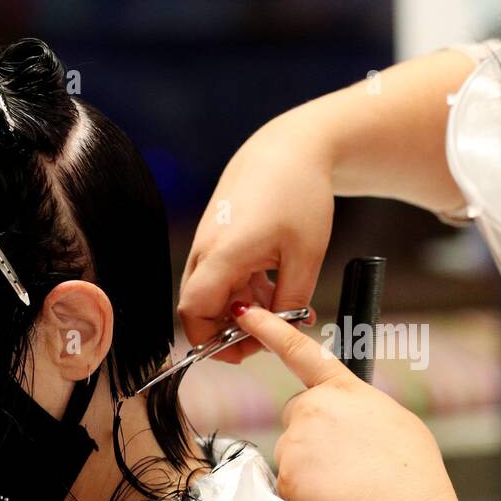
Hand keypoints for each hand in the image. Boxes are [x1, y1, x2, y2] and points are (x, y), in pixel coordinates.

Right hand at [178, 116, 334, 363]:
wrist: (291, 149)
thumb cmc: (299, 193)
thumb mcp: (306, 256)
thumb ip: (290, 301)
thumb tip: (278, 333)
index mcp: (224, 253)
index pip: (195, 312)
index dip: (212, 341)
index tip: (243, 351)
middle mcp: (206, 249)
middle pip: (199, 308)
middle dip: (230, 331)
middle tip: (268, 336)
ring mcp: (209, 242)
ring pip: (213, 294)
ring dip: (241, 311)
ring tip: (281, 309)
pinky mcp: (217, 238)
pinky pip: (221, 277)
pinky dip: (243, 292)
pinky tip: (273, 289)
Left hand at [231, 302, 459, 500]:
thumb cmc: (411, 469)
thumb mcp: (396, 420)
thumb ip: (361, 410)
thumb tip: (351, 422)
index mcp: (344, 390)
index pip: (300, 351)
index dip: (270, 329)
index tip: (247, 314)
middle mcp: (314, 408)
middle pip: (297, 416)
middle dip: (311, 434)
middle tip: (345, 458)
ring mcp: (296, 441)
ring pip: (293, 453)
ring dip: (311, 466)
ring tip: (348, 480)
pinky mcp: (287, 475)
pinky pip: (291, 484)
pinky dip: (307, 493)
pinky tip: (336, 496)